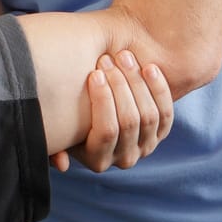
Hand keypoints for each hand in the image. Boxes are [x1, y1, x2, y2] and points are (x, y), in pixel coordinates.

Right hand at [51, 51, 173, 172]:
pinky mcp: (161, 132)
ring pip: (149, 115)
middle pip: (130, 120)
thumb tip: (61, 164)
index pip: (106, 131)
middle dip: (119, 85)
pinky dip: (159, 89)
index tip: (94, 74)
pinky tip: (149, 68)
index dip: (103, 101)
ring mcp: (146, 145)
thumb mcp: (59, 129)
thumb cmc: (71, 117)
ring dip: (137, 82)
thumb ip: (55, 141)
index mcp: (98, 159)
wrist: (97, 110)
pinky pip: (166, 112)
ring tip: (124, 57)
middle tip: (107, 59)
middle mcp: (124, 157)